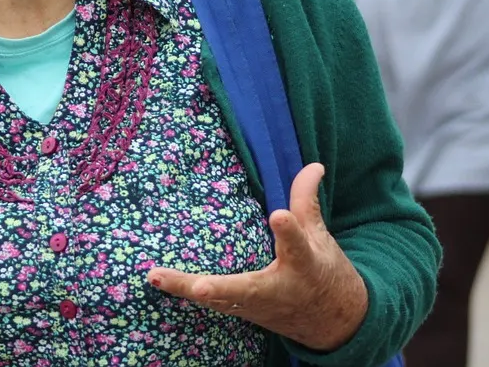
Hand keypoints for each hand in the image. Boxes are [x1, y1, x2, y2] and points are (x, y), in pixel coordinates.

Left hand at [146, 163, 367, 351]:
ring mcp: (256, 306)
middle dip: (220, 289)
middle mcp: (277, 290)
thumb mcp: (319, 238)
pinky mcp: (241, 312)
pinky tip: (158, 281)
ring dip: (186, 291)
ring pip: (219, 301)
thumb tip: (313, 164)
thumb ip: (306, 201)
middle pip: (246, 289)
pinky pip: (212, 304)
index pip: (297, 246)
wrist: (333, 324)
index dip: (289, 231)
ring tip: (155, 277)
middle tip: (199, 286)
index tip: (278, 216)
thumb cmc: (322, 273)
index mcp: (303, 266)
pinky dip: (185, 294)